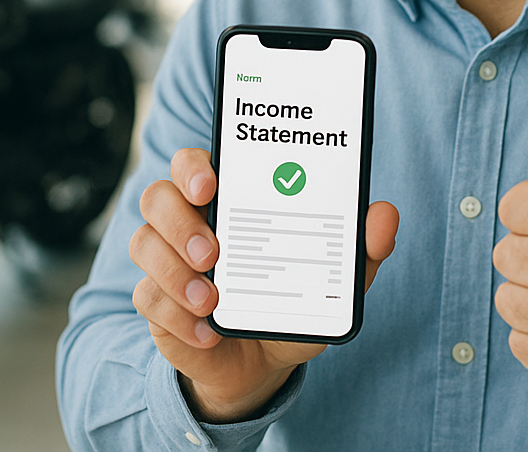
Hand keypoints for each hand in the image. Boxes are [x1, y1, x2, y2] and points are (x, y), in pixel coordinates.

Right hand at [130, 147, 399, 422]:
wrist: (263, 363)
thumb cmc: (292, 301)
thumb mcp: (332, 280)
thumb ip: (360, 248)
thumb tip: (385, 215)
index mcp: (228, 200)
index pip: (194, 163)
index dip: (193, 166)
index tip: (212, 184)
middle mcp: (188, 222)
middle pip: (157, 196)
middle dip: (178, 219)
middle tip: (213, 249)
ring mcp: (166, 262)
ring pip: (143, 244)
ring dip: (173, 271)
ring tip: (211, 298)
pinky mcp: (156, 304)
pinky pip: (147, 300)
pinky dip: (177, 318)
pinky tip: (208, 332)